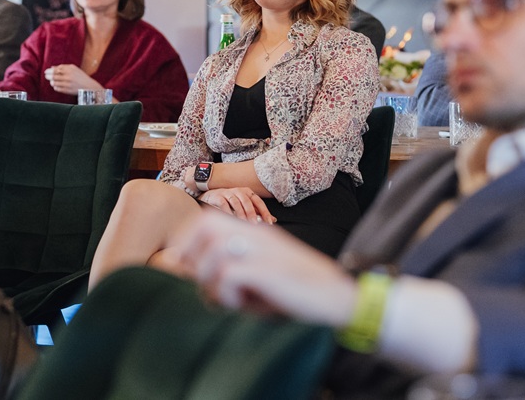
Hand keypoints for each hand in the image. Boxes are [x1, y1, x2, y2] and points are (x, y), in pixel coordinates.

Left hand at [44, 64, 99, 95]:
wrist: (88, 86)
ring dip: (51, 82)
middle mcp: (68, 76)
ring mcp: (68, 84)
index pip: (56, 69)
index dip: (49, 71)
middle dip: (48, 76)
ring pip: (54, 83)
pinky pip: (57, 89)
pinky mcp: (67, 91)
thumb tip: (51, 67)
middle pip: (53, 76)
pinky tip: (56, 86)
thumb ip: (63, 67)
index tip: (46, 71)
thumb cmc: (80, 76)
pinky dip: (55, 87)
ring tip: (52, 81)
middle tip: (46, 76)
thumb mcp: (73, 68)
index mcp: (70, 70)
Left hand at [168, 211, 355, 325]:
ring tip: (227, 300)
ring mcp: (262, 250)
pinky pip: (228, 275)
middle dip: (194, 256)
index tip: (185, 265)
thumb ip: (231, 272)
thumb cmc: (298, 292)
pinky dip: (227, 294)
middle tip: (203, 283)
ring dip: (211, 281)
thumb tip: (196, 281)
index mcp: (256, 233)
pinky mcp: (267, 271)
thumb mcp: (262, 276)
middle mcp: (257, 235)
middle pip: (206, 227)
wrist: (338, 298)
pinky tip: (242, 304)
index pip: (208, 220)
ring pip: (213, 253)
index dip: (189, 241)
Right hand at [198, 187, 275, 224]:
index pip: (258, 201)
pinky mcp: (218, 196)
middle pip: (247, 201)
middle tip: (254, 224)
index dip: (264, 211)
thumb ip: (257, 212)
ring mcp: (228, 193)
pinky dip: (228, 212)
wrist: (211, 197)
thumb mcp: (244, 206)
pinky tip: (230, 219)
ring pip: (236, 202)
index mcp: (247, 192)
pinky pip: (224, 204)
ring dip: (240, 214)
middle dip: (252, 213)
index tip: (269, 221)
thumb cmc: (229, 202)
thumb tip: (272, 219)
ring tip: (243, 223)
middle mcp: (238, 191)